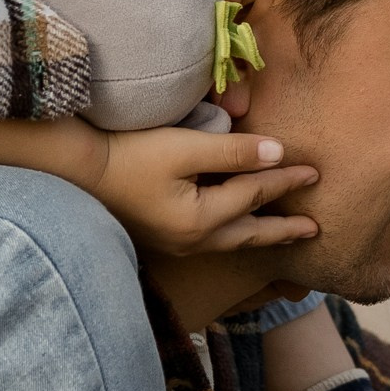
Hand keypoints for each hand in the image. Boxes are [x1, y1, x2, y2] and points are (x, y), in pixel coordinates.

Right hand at [71, 121, 319, 259]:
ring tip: (283, 233)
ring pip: (230, 242)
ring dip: (260, 235)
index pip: (253, 195)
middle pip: (249, 235)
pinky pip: (212, 240)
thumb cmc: (128, 153)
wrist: (75, 171)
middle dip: (282, 230)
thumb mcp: (184, 146)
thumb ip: (233, 152)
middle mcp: (192, 241)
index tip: (314, 171)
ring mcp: (175, 244)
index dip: (285, 179)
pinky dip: (234, 233)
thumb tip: (278, 153)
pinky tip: (237, 228)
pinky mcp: (162, 238)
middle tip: (313, 230)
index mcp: (200, 220)